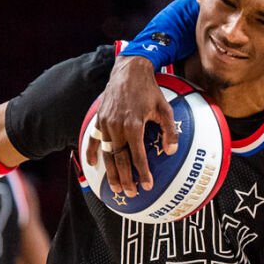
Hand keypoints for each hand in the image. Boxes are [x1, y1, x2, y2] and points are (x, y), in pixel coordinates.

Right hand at [92, 55, 177, 196]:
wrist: (129, 70)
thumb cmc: (149, 90)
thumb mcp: (165, 108)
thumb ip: (169, 131)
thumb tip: (171, 152)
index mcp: (134, 126)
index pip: (138, 156)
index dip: (143, 173)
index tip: (147, 186)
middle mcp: (117, 127)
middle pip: (120, 160)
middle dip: (125, 179)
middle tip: (131, 193)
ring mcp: (106, 123)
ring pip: (106, 154)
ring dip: (111, 172)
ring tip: (115, 188)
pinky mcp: (99, 118)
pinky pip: (93, 139)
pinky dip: (91, 152)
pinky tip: (91, 164)